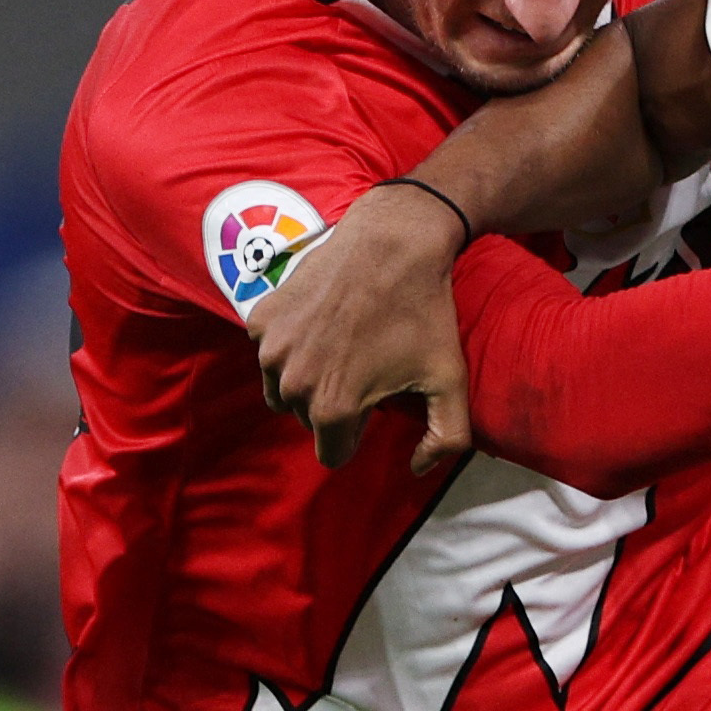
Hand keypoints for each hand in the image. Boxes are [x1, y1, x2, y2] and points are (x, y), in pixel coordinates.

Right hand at [245, 185, 476, 474]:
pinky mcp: (261, 319)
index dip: (357, 432)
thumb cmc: (424, 311)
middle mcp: (293, 385)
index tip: (373, 403)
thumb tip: (416, 469)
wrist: (393, 241)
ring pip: (282, 391)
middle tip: (362, 365)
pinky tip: (321, 321)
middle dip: (331, 404)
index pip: (333, 453)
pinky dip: (290, 346)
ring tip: (340, 346)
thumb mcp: (450, 380)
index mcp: (334, 408)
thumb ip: (446, 439)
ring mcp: (272, 350)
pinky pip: (269, 353)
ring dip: (306, 379)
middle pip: (306, 421)